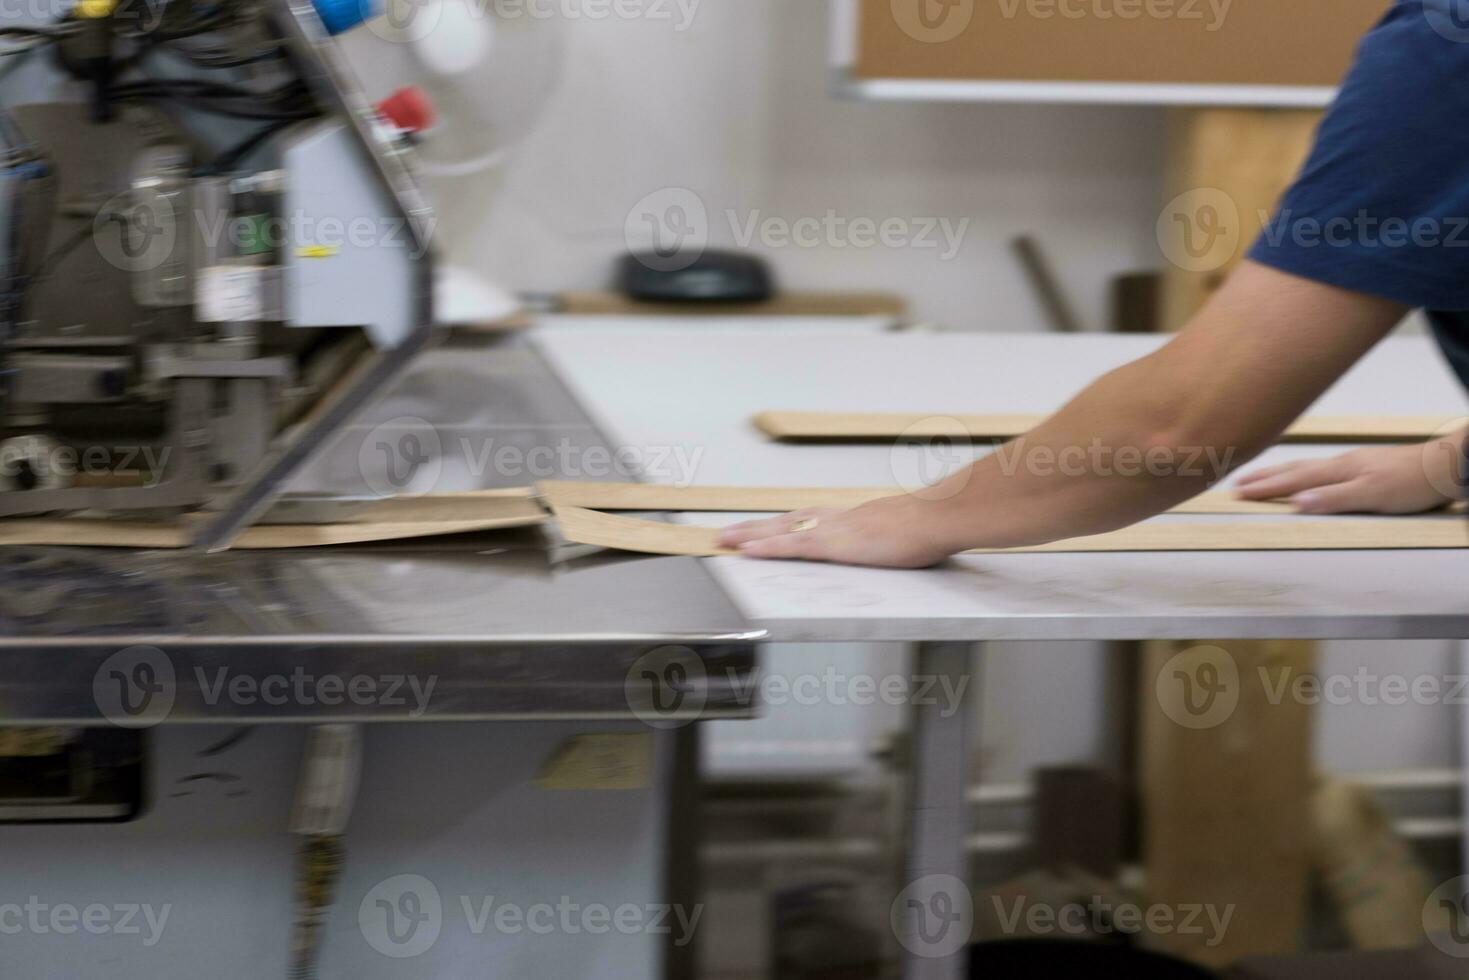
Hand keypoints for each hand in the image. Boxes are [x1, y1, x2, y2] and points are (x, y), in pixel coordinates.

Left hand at [716, 495, 954, 567]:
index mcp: (855, 517)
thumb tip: (906, 545)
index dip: (786, 522)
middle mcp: (837, 518)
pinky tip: (746, 551)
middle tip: (730, 532)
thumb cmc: (933, 525)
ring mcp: (832, 530)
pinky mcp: (833, 544)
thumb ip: (898, 539)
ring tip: (724, 540)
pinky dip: (765, 547)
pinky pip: (790, 546)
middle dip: (758, 526)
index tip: (768, 525)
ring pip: (780, 530)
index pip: (811, 518)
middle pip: (788, 520)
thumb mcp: (910, 533)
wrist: (938, 516)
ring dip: (750, 535)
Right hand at [1235, 441, 1461, 513]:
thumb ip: (1334, 498)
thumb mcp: (1373, 495)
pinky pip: (1322, 468)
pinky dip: (1303, 472)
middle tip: (1238, 481)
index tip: (1238, 492)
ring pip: (1307, 466)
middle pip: (1294, 469)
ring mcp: (1353, 463)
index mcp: (1339, 471)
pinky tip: (1307, 475)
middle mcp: (1342, 464)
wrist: (1447, 466)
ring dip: (1281, 472)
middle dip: (1265, 476)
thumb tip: (1296, 502)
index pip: (1293, 480)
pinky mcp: (1365, 466)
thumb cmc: (1414, 482)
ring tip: (1262, 476)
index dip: (1265, 487)